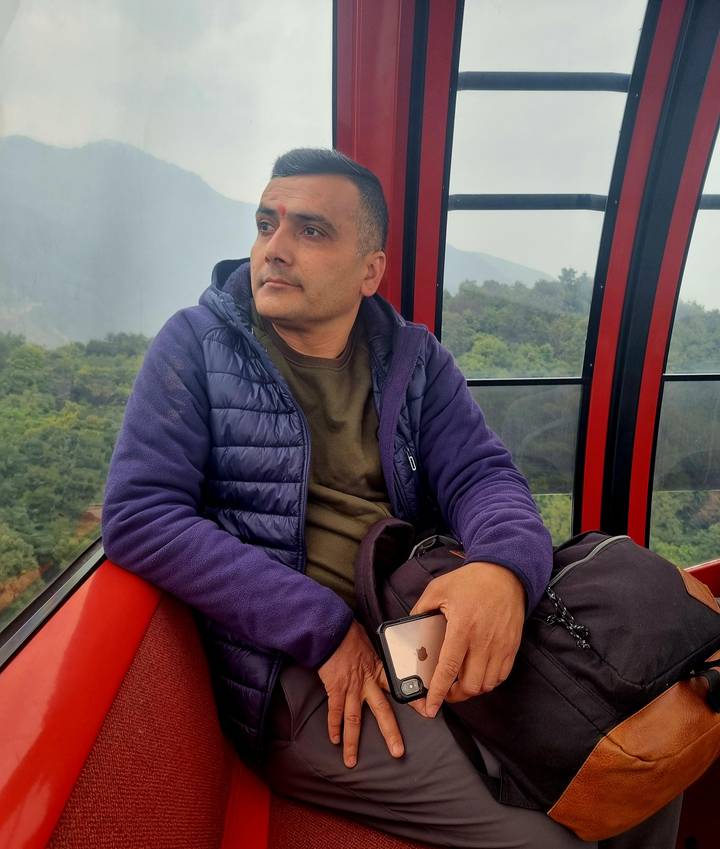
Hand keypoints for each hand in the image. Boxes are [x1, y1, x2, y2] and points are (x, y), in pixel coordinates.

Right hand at [317, 620, 404, 767]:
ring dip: (353, 742)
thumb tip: (384, 660)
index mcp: (379, 670)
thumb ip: (378, 658)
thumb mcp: (372, 644)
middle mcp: (367, 683)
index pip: (400, 687)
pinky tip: (334, 741)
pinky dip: (334, 727)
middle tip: (398, 752)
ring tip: (352, 762)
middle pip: (382, 711)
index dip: (415, 700)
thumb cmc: (350, 634)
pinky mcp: (335, 689)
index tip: (428, 712)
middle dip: (390, 733)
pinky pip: (335, 712)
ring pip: (354, 720)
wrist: (332, 631)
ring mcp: (351, 688)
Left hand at [410, 562, 524, 717]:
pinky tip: (478, 674)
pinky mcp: (512, 646)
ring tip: (459, 683)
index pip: (448, 668)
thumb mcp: (438, 588)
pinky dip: (488, 682)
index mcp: (462, 627)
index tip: (431, 707)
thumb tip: (410, 628)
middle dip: (454, 695)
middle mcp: (483, 640)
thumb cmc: (471, 580)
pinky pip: (501, 676)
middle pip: (470, 684)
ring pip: (486, 684)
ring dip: (471, 690)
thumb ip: (420, 609)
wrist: (504, 573)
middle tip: (443, 691)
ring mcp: (500, 645)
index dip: (438, 691)